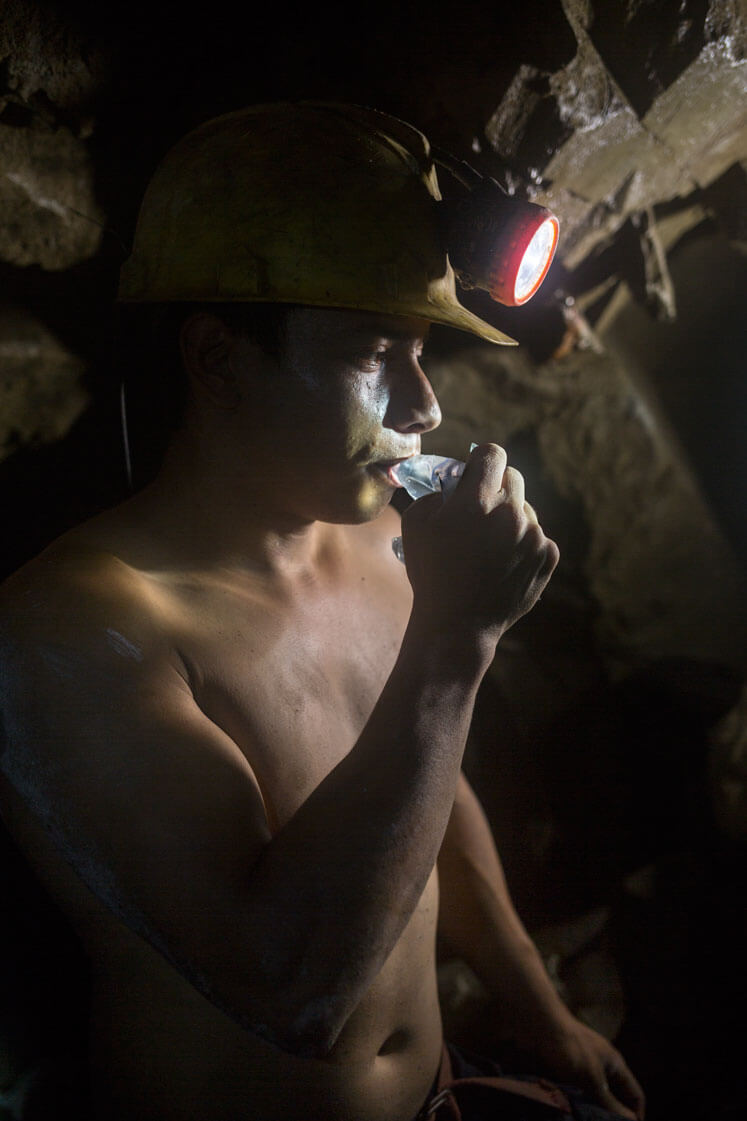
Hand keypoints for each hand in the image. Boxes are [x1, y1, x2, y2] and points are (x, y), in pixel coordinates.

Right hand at [401, 443, 557, 641]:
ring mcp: (533, 535)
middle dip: (496, 488)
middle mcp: (510, 513)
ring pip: (525, 510)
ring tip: (488, 550)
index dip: (482, 461)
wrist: (458, 624)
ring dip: (509, 520)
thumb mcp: (416, 524)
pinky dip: (523, 545)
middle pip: (512, 477)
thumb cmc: (431, 573)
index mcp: (476, 501)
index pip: (492, 454)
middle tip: (480, 512)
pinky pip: (537, 536)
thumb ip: (437, 490)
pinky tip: (502, 565)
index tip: (475, 475)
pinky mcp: (549, 556)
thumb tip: (457, 479)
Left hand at [526, 1013, 645, 1119]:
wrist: (535, 1026)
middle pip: (613, 1100)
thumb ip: (611, 1102)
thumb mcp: (593, 1078)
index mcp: (614, 1065)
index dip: (636, 1115)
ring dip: (588, 1112)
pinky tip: (568, 1114)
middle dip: (609, 1116)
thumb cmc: (569, 1047)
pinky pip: (572, 1095)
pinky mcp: (561, 1072)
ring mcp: (580, 1069)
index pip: (635, 1095)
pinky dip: (572, 1105)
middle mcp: (599, 1067)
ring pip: (590, 1099)